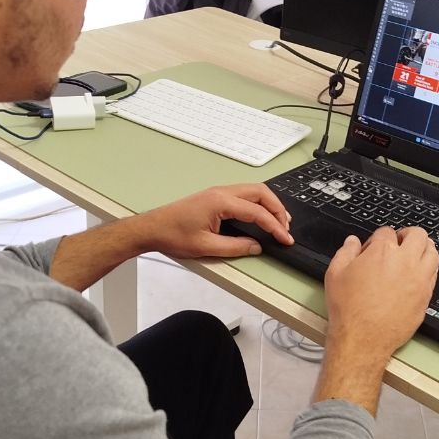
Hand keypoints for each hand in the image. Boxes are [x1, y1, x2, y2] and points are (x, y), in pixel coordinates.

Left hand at [135, 184, 293, 259]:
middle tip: (286, 228)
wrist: (152, 227)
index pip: (257, 212)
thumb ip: (235, 247)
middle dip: (278, 209)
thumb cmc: (173, 235)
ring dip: (269, 204)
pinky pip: (244, 194)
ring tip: (279, 222)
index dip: (275, 226)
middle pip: (261, 193)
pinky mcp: (215, 196)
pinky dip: (258, 203)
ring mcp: (218, 191)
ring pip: (254, 191)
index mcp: (221, 201)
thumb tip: (256, 247)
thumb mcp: (206, 247)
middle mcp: (222, 192)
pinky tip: (261, 215)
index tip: (285, 238)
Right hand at [324, 226, 438, 370]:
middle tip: (399, 242)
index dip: (378, 238)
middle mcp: (405, 262)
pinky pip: (434, 273)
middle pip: (418, 235)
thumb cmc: (349, 309)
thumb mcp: (335, 274)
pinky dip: (427, 268)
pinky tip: (417, 273)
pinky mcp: (426, 295)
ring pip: (432, 252)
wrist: (363, 338)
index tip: (374, 247)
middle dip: (408, 234)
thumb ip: (345, 252)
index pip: (387, 232)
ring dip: (423, 248)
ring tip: (413, 254)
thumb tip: (352, 242)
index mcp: (382, 252)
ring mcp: (419, 278)